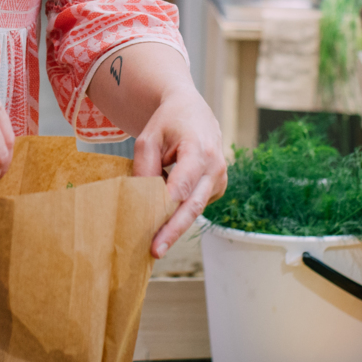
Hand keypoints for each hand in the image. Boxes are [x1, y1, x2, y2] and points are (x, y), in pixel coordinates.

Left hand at [133, 83, 227, 257]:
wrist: (192, 111)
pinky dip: (179, 212)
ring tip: (154, 242)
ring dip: (174, 225)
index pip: (183, 184)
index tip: (153, 224)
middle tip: (155, 250)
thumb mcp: (148, 138)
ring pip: (195, 209)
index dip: (168, 206)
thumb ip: (145, 167)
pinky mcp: (217, 188)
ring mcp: (220, 179)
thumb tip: (141, 199)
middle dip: (173, 229)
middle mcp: (215, 167)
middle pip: (193, 205)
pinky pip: (196, 204)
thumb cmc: (168, 122)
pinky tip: (164, 214)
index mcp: (199, 149)